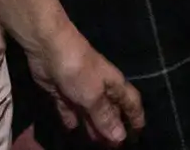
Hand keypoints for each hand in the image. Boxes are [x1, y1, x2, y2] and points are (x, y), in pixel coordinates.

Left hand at [24, 24, 144, 144]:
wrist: (50, 49)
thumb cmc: (79, 71)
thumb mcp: (93, 96)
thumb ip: (105, 117)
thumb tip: (121, 137)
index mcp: (113, 85)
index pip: (131, 102)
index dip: (136, 116)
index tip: (139, 133)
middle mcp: (100, 87)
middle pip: (111, 110)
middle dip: (114, 127)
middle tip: (114, 147)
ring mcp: (80, 89)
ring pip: (90, 112)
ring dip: (93, 126)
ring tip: (96, 144)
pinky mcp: (62, 91)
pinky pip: (69, 108)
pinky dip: (71, 118)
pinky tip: (71, 129)